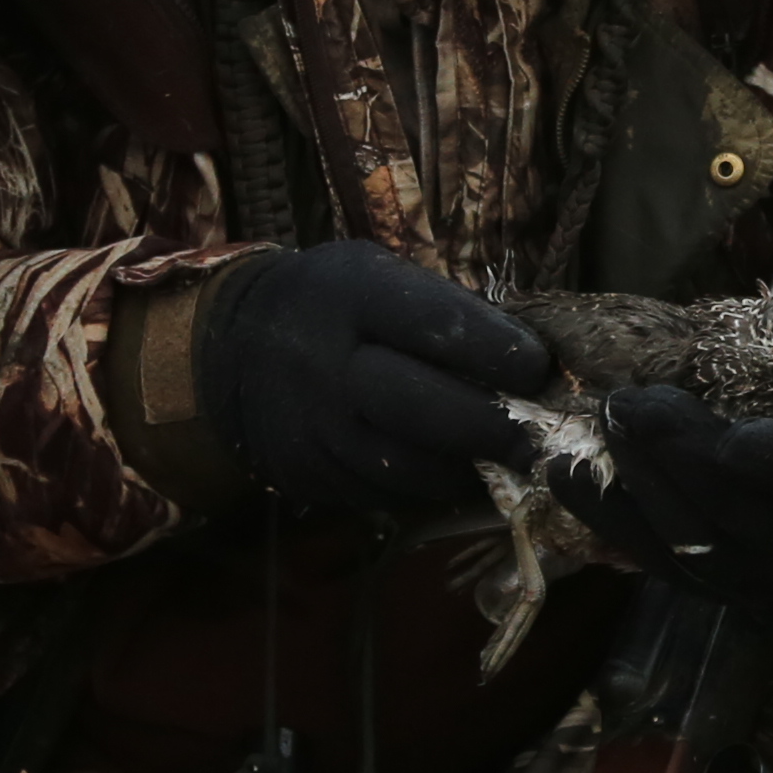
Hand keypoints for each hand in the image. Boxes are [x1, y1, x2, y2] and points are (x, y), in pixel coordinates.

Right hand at [196, 243, 554, 515]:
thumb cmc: (332, 306)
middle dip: (492, 427)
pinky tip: (456, 471)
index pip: (437, 325)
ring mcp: (317, 429)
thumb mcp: (375, 277)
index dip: (497, 351)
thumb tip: (531, 360)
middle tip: (537, 438)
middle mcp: (329, 365)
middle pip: (424, 407)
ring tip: (506, 460)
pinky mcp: (314, 477)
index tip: (538, 368)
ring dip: (468, 469)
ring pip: (410, 466)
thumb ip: (443, 313)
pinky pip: (387, 494)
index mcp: (354, 297)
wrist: (234, 352)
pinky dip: (430, 487)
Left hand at [574, 387, 772, 608]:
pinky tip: (561, 472)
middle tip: (628, 404)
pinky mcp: (707, 588)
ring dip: (634, 481)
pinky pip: (649, 557)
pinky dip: (602, 515)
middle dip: (675, 458)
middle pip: (732, 514)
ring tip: (601, 422)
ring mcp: (752, 579)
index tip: (736, 440)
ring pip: (684, 542)